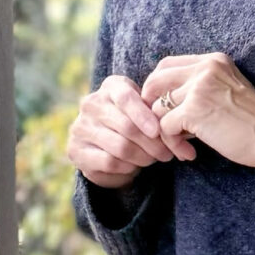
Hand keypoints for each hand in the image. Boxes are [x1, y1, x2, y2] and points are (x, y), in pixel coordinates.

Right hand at [67, 73, 175, 189]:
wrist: (107, 144)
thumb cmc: (135, 123)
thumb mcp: (146, 112)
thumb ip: (157, 115)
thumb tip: (178, 132)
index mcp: (110, 87)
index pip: (126, 98)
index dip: (143, 115)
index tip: (157, 131)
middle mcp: (91, 103)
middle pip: (127, 127)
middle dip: (152, 144)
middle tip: (166, 154)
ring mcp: (80, 127)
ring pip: (120, 147)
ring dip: (142, 157)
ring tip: (152, 160)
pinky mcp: (76, 150)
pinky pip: (109, 162)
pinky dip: (127, 167)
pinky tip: (134, 166)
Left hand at [141, 52, 254, 182]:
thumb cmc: (254, 122)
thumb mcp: (228, 90)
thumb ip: (201, 87)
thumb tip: (165, 101)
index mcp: (213, 61)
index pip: (166, 64)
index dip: (158, 87)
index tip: (164, 108)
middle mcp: (204, 68)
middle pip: (155, 81)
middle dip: (152, 106)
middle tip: (161, 127)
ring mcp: (198, 87)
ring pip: (158, 108)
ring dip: (165, 131)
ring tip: (183, 145)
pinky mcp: (194, 110)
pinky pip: (165, 126)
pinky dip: (174, 142)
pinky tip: (190, 151)